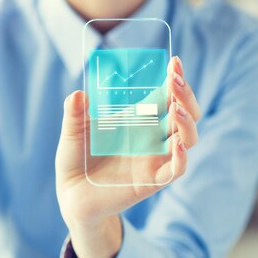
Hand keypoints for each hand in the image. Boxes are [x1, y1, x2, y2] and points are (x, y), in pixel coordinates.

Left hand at [55, 56, 200, 257]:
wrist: (71, 194)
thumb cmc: (76, 158)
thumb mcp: (72, 132)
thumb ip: (74, 114)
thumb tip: (76, 95)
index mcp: (138, 120)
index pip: (167, 96)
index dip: (176, 80)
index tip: (175, 63)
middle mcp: (151, 137)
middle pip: (185, 114)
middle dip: (187, 96)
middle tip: (176, 81)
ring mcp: (154, 159)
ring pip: (187, 139)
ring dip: (187, 123)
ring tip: (177, 109)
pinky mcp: (150, 181)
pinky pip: (175, 170)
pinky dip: (181, 158)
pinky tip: (178, 144)